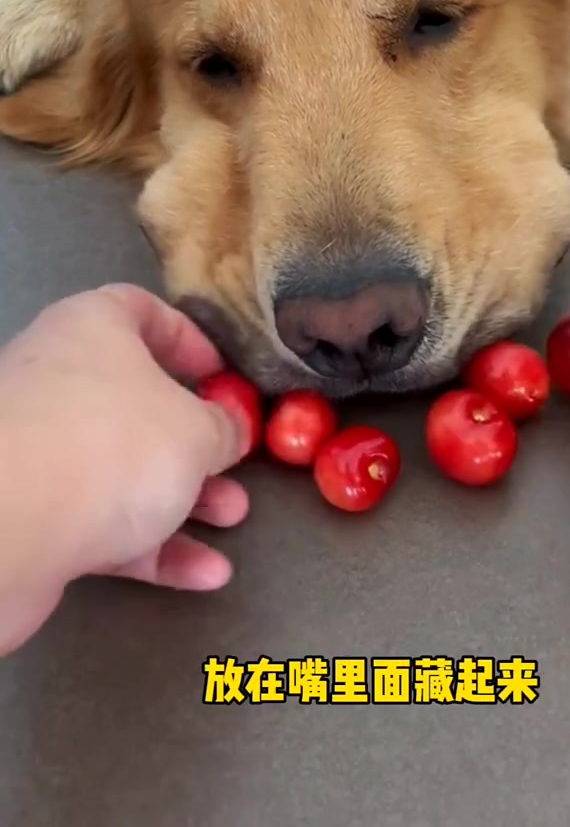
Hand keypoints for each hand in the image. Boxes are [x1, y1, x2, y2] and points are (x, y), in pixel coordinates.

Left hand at [0, 284, 248, 653]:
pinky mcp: (33, 516)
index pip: (139, 309)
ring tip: (232, 517)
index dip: (186, 337)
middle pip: (136, 402)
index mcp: (91, 330)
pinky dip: (155, 546)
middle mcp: (59, 381)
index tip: (222, 373)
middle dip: (195, 439)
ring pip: (123, 469)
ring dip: (184, 497)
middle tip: (234, 460)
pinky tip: (205, 574)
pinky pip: (104, 524)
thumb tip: (229, 428)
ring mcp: (40, 451)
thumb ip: (223, 428)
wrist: (10, 528)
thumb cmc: (115, 444)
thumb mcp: (197, 430)